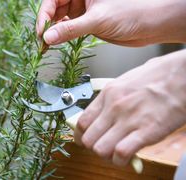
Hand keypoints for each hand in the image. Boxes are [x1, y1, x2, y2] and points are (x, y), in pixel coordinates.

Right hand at [37, 0, 185, 45]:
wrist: (150, 25)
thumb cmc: (131, 13)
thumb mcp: (97, 20)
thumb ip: (70, 29)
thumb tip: (49, 37)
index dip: (45, 14)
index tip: (42, 31)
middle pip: (55, 9)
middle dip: (48, 24)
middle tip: (43, 40)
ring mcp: (83, 10)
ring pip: (61, 19)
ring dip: (54, 31)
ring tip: (49, 44)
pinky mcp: (87, 22)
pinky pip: (69, 27)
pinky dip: (63, 35)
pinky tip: (59, 41)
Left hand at [74, 49, 185, 165]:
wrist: (183, 75)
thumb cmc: (158, 76)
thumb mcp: (125, 81)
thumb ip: (111, 98)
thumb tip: (102, 113)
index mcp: (108, 94)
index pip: (81, 122)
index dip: (81, 136)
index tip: (85, 140)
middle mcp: (114, 107)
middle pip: (88, 139)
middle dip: (93, 147)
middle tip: (103, 147)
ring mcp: (128, 120)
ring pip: (100, 149)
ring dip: (107, 155)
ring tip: (116, 152)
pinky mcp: (146, 131)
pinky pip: (121, 153)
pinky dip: (121, 160)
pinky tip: (127, 156)